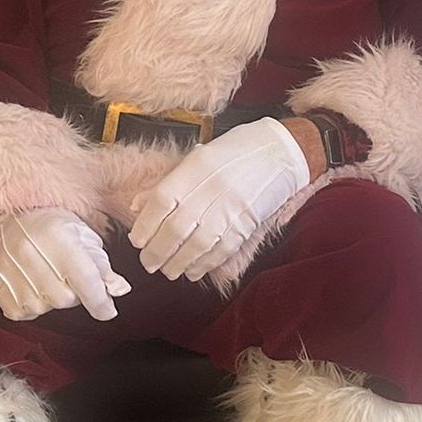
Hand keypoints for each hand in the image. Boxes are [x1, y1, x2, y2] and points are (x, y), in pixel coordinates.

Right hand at [0, 208, 130, 322]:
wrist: (4, 221)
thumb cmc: (48, 227)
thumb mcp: (81, 235)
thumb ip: (101, 266)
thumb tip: (119, 290)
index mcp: (57, 236)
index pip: (85, 278)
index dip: (100, 300)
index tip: (108, 312)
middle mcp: (30, 253)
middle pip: (66, 298)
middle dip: (75, 293)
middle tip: (68, 276)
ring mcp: (9, 271)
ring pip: (46, 307)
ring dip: (53, 298)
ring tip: (47, 276)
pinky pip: (24, 312)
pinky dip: (33, 304)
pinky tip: (31, 284)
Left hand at [129, 118, 312, 281]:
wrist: (283, 151)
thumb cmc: (238, 150)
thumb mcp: (199, 156)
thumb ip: (169, 182)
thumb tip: (138, 207)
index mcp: (196, 167)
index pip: (161, 202)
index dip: (145, 226)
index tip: (137, 242)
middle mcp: (212, 188)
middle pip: (176, 228)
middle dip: (157, 252)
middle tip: (148, 263)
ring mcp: (232, 207)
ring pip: (198, 245)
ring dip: (178, 263)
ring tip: (168, 270)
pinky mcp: (248, 222)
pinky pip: (223, 249)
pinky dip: (205, 264)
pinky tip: (193, 270)